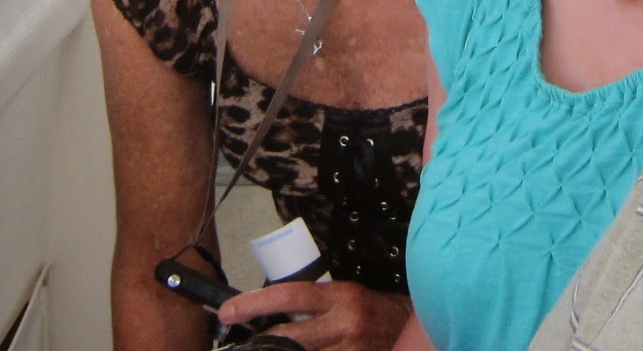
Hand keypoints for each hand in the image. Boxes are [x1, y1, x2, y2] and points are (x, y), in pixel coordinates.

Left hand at [216, 280, 412, 350]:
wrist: (412, 329)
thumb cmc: (373, 310)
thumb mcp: (346, 296)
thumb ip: (316, 305)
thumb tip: (276, 315)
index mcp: (340, 296)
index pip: (291, 297)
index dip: (256, 304)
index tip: (229, 311)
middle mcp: (343, 323)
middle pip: (290, 338)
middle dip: (261, 342)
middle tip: (237, 342)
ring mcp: (347, 350)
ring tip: (264, 347)